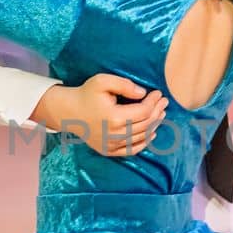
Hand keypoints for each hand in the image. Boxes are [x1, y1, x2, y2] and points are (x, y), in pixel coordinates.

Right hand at [34, 75, 166, 155]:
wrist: (68, 112)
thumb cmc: (86, 94)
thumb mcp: (102, 81)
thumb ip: (124, 84)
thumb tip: (142, 93)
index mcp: (114, 117)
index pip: (144, 111)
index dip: (154, 102)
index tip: (158, 93)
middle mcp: (114, 134)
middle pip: (146, 125)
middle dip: (158, 112)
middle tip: (164, 102)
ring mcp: (111, 145)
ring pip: (142, 138)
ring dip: (154, 125)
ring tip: (160, 114)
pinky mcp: (108, 151)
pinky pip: (132, 150)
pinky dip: (144, 142)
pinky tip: (152, 133)